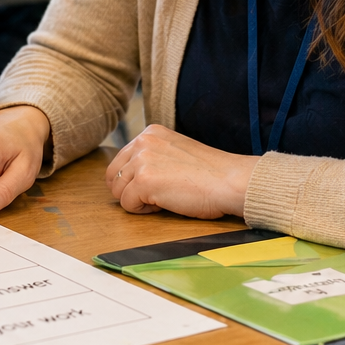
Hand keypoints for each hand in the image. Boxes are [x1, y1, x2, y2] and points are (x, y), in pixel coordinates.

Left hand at [106, 125, 255, 218]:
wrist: (230, 181)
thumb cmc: (210, 173)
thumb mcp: (175, 152)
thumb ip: (153, 156)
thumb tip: (129, 175)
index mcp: (150, 133)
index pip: (121, 160)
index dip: (134, 179)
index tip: (157, 184)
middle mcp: (143, 142)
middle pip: (114, 175)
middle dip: (129, 190)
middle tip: (157, 195)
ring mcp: (142, 161)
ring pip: (118, 191)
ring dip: (137, 201)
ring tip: (164, 197)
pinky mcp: (144, 181)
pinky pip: (127, 205)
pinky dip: (143, 211)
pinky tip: (165, 204)